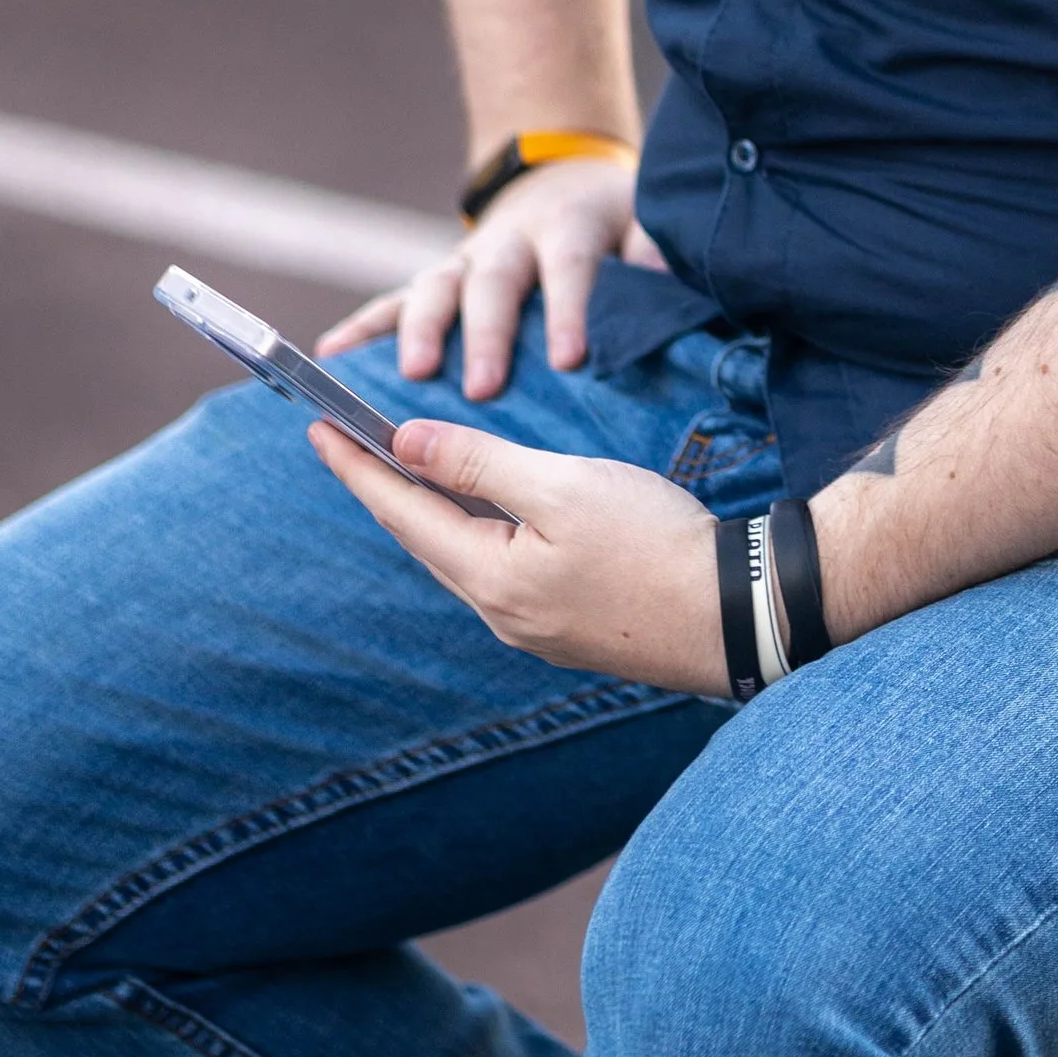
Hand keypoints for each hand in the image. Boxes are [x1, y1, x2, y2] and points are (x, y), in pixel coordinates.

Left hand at [306, 415, 728, 695]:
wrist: (740, 613)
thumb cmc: (655, 544)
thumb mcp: (564, 487)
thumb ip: (479, 464)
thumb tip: (404, 443)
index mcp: (491, 577)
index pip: (402, 513)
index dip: (357, 467)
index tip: (316, 427)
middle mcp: (501, 613)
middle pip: (426, 540)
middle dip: (384, 489)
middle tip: (348, 442)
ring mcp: (535, 629)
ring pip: (462, 559)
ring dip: (429, 513)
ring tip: (403, 474)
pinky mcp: (569, 628)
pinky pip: (499, 572)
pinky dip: (474, 533)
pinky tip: (482, 517)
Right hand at [314, 151, 656, 395]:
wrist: (563, 175)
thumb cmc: (611, 219)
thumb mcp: (644, 222)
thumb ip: (651, 253)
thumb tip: (665, 280)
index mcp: (568, 229)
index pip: (570, 269)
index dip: (571, 311)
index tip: (571, 360)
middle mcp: (509, 242)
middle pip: (495, 283)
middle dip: (486, 334)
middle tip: (483, 389)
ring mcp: (466, 259)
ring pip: (436, 288)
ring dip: (421, 330)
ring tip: (411, 374)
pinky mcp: (437, 278)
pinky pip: (392, 301)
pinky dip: (362, 326)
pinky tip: (329, 356)